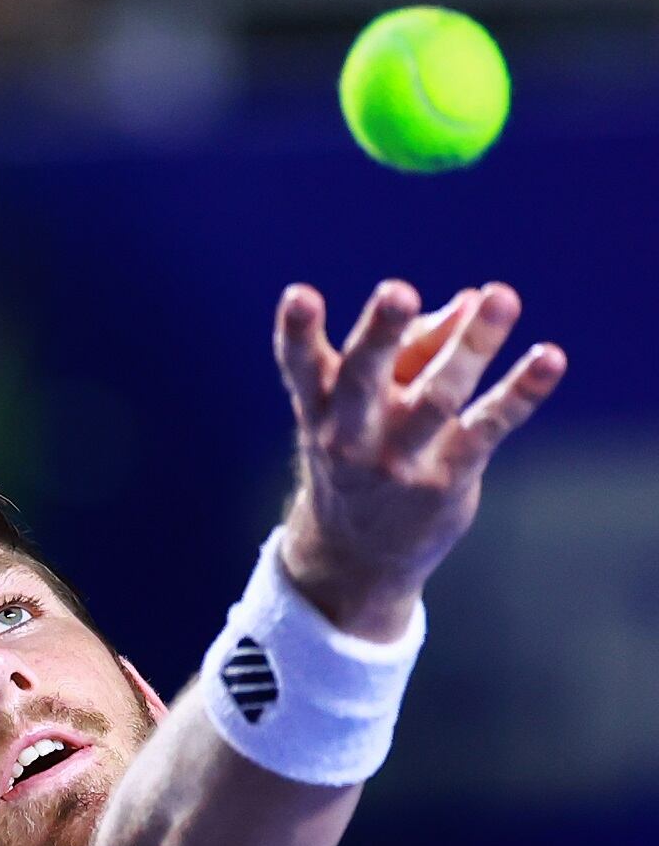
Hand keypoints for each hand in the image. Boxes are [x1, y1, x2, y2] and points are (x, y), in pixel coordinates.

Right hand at [271, 279, 567, 638]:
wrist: (356, 555)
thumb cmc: (361, 454)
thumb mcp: (365, 404)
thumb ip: (414, 346)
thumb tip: (471, 299)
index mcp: (319, 407)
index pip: (301, 365)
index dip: (297, 332)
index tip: (299, 295)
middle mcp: (349, 434)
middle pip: (363, 378)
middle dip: (380, 333)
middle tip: (396, 290)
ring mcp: (397, 460)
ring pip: (436, 396)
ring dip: (471, 346)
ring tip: (501, 298)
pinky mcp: (446, 478)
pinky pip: (487, 428)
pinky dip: (520, 393)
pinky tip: (549, 359)